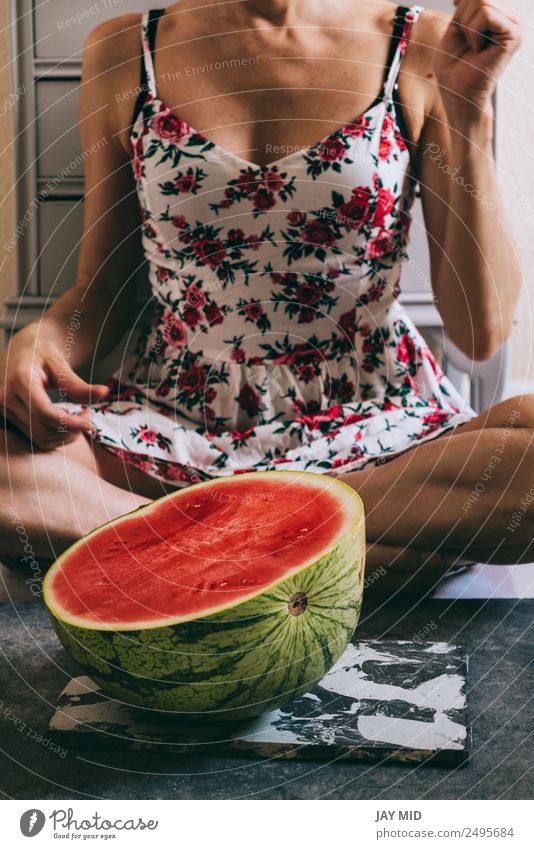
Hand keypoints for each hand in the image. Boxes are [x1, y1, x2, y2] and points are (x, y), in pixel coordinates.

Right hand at [0, 335, 108, 449]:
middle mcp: (6, 398)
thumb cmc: (40, 352)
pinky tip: (66, 422)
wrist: (19, 351)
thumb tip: (104, 392)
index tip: (91, 423)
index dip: (70, 422)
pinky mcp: (9, 419)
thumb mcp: (59, 362)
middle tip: (88, 415)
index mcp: (19, 380)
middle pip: (43, 427)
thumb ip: (78, 383)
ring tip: (79, 417)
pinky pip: (36, 437)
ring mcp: (4, 410)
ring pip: (40, 437)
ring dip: (65, 434)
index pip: (44, 412)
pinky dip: (56, 436)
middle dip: (71, 428)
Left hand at [435, 0, 522, 113]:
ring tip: (473, 47)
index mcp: (498, 16)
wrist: (457, 92)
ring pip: (482, 2)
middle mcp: (510, 18)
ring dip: (466, 27)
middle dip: (463, 18)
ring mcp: (515, 25)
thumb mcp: (457, 25)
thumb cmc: (454, 65)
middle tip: (467, 43)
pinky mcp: (514, 34)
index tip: (459, 26)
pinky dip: (473, 32)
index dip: (462, 5)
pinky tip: (478, 49)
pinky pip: (485, 14)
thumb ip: (468, 4)